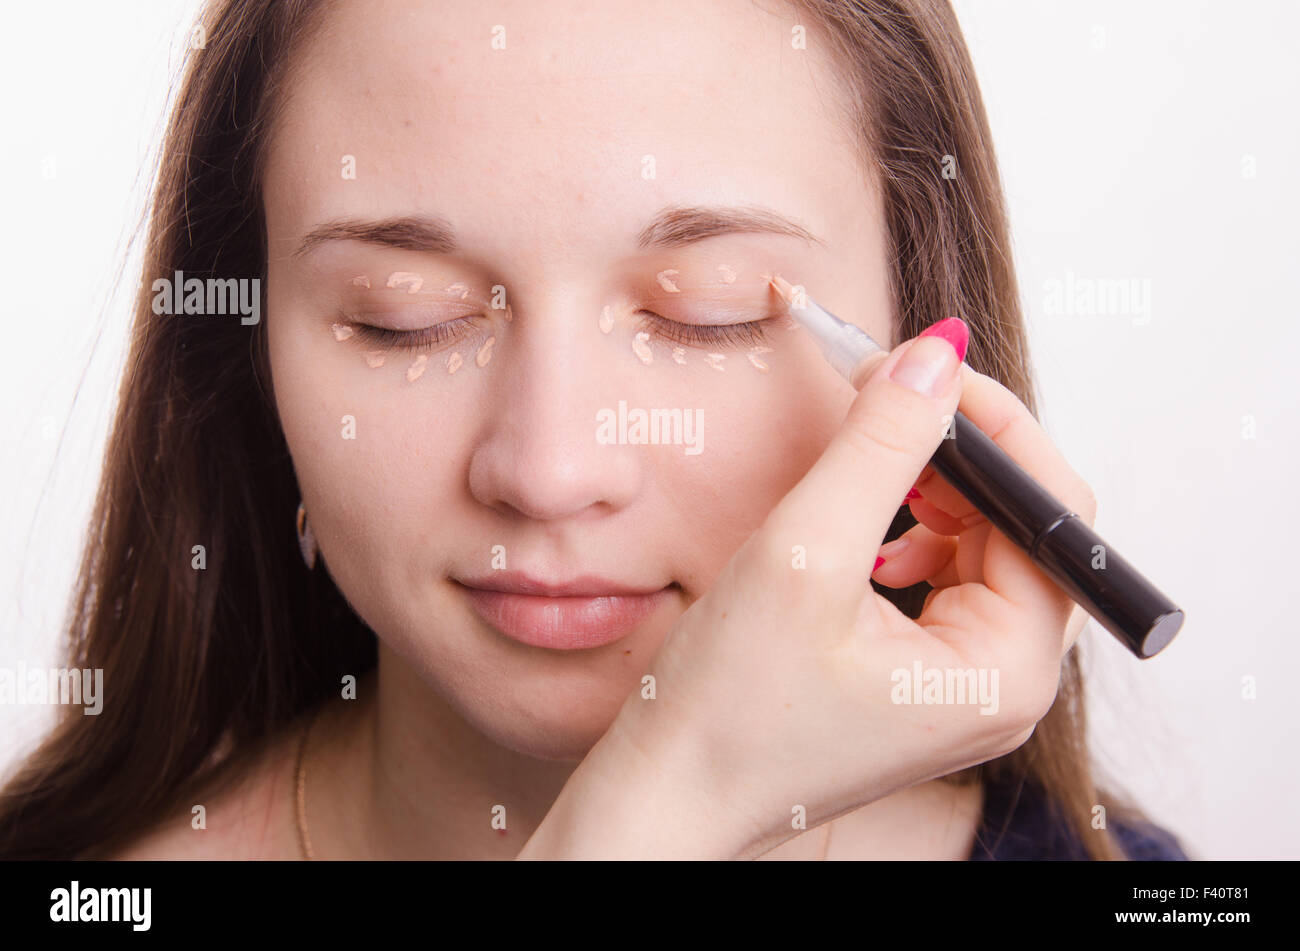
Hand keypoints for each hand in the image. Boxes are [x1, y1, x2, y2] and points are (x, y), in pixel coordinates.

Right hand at [520, 323, 1095, 858]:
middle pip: (1028, 526)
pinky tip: (872, 537)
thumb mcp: (805, 554)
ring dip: (940, 490)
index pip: (1052, 511)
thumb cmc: (728, 709)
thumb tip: (939, 354)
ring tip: (875, 472)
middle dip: (963, 454)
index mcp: (1005, 670)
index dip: (995, 424)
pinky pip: (954, 581)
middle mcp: (1007, 685)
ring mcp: (969, 687)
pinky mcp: (929, 682)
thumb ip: (881, 446)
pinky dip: (920, 533)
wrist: (669, 792)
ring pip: (989, 546)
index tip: (924, 367)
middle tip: (885, 401)